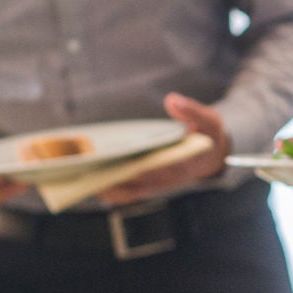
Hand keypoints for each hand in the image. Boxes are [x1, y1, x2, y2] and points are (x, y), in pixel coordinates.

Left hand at [99, 94, 228, 204]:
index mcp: (184, 165)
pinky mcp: (145, 185)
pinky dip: (107, 187)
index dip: (140, 169)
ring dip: (105, 186)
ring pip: (127, 193)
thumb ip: (192, 111)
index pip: (159, 170)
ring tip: (83, 173)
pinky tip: (89, 174)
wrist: (210, 155)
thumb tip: (172, 99)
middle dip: (114, 178)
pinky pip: (123, 192)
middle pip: (136, 185)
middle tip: (89, 168)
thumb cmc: (207, 135)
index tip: (119, 163)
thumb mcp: (209, 120)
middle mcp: (167, 180)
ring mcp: (155, 185)